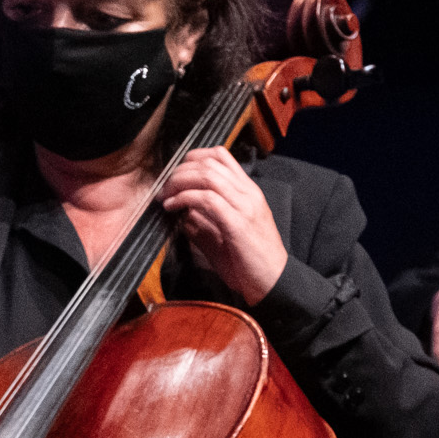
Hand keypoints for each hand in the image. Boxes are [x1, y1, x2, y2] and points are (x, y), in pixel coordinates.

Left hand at [158, 148, 288, 307]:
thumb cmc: (250, 261)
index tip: (175, 172)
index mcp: (248, 192)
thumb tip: (181, 210)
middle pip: (209, 162)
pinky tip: (173, 207)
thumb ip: (206, 217)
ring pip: (207, 175)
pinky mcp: (237, 224)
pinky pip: (207, 199)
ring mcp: (245, 207)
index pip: (220, 155)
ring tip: (166, 196)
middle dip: (180, 170)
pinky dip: (184, 199)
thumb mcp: (225, 232)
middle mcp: (248, 193)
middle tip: (164, 186)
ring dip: (179, 182)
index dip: (192, 157)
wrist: (274, 282)